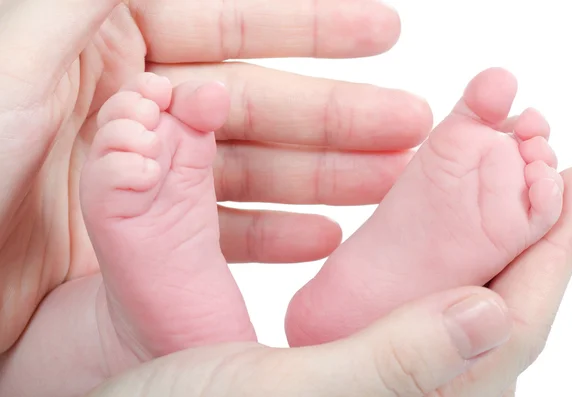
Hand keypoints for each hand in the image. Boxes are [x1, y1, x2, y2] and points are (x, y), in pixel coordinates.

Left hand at [0, 0, 430, 352]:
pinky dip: (275, 233)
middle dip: (339, 113)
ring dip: (323, 177)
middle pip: (258, 102)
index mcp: (107, 46)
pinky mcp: (145, 234)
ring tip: (388, 184)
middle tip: (410, 128)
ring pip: (252, 169)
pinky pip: (224, 228)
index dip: (314, 26)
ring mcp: (144, 173)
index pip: (232, 23)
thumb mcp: (21, 56)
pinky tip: (323, 235)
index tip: (384, 31)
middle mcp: (133, 104)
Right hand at [86, 166, 571, 395]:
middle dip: (529, 238)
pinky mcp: (345, 367)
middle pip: (493, 309)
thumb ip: (394, 363)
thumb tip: (491, 310)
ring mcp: (377, 384)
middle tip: (546, 168)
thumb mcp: (287, 394)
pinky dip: (429, 257)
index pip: (509, 326)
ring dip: (481, 240)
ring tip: (495, 183)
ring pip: (454, 302)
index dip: (552, 254)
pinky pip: (411, 304)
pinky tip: (421, 228)